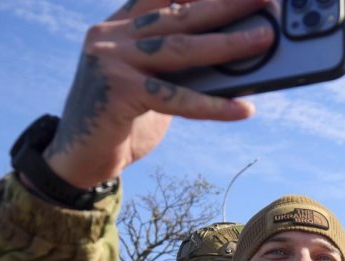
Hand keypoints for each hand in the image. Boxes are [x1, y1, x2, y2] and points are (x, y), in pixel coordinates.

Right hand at [45, 0, 276, 187]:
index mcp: (119, 25)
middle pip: (179, 15)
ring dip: (228, 44)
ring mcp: (111, 60)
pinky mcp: (118, 92)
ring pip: (180, 48)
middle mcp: (111, 35)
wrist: (79, 160)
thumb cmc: (123, 120)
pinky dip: (213, 104)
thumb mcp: (152, 83)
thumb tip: (235, 54)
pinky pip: (176, 97)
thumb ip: (179, 65)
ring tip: (265, 38)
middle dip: (226, 4)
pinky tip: (242, 107)